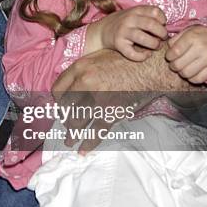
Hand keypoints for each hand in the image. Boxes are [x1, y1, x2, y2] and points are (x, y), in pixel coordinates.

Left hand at [52, 47, 206, 151]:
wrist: (149, 67)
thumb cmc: (126, 59)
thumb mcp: (98, 57)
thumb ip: (83, 69)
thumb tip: (71, 85)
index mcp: (80, 68)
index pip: (57, 89)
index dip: (57, 101)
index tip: (60, 107)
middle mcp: (85, 82)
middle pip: (66, 107)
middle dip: (65, 119)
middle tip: (66, 125)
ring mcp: (98, 98)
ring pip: (77, 121)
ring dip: (72, 134)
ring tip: (69, 141)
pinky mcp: (111, 112)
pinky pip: (96, 132)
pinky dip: (88, 143)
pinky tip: (83, 150)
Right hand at [85, 6, 167, 60]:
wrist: (101, 31)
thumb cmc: (123, 23)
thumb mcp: (134, 14)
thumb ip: (148, 17)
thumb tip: (166, 28)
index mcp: (136, 10)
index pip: (155, 11)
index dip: (163, 20)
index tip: (162, 25)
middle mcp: (129, 19)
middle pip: (152, 25)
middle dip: (162, 33)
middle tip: (163, 38)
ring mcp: (123, 32)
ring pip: (144, 39)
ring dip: (154, 44)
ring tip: (156, 46)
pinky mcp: (118, 44)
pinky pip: (133, 54)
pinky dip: (142, 57)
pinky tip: (146, 55)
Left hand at [165, 25, 206, 83]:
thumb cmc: (202, 34)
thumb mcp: (188, 30)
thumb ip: (175, 39)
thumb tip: (168, 50)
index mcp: (192, 37)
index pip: (175, 52)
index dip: (169, 56)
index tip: (170, 56)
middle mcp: (201, 48)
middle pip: (179, 65)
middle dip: (173, 65)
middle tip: (174, 63)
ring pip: (186, 74)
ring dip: (181, 72)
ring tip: (182, 67)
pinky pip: (198, 79)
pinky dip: (191, 78)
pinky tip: (191, 72)